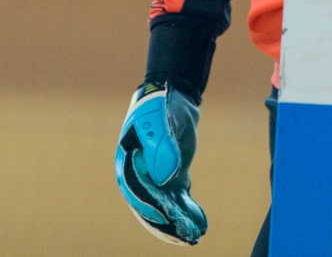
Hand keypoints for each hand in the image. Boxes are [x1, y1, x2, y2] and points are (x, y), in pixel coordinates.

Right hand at [115, 83, 206, 244]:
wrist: (175, 96)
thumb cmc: (162, 106)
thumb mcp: (160, 122)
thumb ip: (161, 148)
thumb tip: (164, 179)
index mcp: (129, 162)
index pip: (138, 192)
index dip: (152, 208)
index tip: (169, 219)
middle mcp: (140, 175)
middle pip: (152, 206)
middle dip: (169, 224)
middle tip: (187, 236)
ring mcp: (156, 178)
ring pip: (167, 206)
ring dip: (180, 222)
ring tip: (196, 235)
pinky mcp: (172, 177)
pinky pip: (179, 199)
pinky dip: (190, 210)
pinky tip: (202, 223)